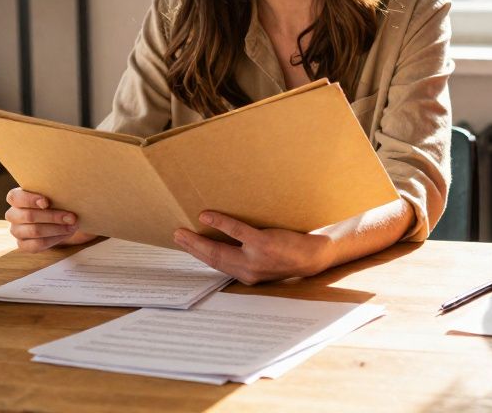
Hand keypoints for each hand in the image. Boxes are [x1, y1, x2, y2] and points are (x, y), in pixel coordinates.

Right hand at [4, 187, 95, 251]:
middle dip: (53, 216)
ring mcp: (16, 231)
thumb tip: (68, 194)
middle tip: (72, 217)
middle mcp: (13, 215)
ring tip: (72, 226)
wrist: (59, 219)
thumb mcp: (54, 194)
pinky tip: (66, 234)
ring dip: (56, 229)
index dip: (30, 200)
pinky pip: (37, 244)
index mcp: (16, 198)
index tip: (46, 202)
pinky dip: (55, 239)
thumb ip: (55, 193)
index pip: (15, 197)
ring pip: (34, 231)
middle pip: (28, 216)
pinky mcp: (23, 244)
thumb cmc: (55, 202)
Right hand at [173, 211, 336, 284]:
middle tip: (176, 236)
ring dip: (197, 241)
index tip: (185, 246)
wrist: (315, 256)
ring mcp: (255, 258)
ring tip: (183, 231)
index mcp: (247, 275)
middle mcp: (248, 271)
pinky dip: (220, 223)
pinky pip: (236, 232)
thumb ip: (247, 257)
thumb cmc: (290, 255)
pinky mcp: (263, 244)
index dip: (199, 256)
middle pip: (212, 259)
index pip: (217, 266)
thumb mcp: (267, 263)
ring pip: (218, 250)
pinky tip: (207, 216)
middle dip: (191, 248)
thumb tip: (226, 239)